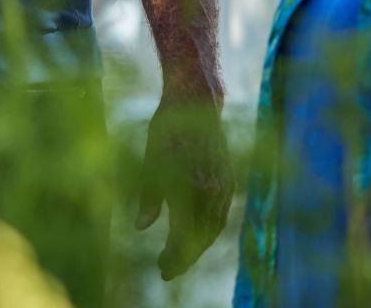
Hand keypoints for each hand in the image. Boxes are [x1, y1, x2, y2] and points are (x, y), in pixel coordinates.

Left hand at [134, 90, 232, 279]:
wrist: (197, 100)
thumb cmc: (168, 128)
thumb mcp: (150, 159)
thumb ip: (148, 195)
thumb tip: (141, 227)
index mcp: (189, 188)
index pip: (183, 237)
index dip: (173, 257)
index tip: (162, 270)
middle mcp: (211, 191)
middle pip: (200, 238)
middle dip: (184, 257)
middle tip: (168, 270)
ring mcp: (223, 186)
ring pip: (213, 228)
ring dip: (198, 246)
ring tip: (180, 256)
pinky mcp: (229, 179)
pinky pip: (221, 214)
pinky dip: (210, 230)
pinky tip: (198, 233)